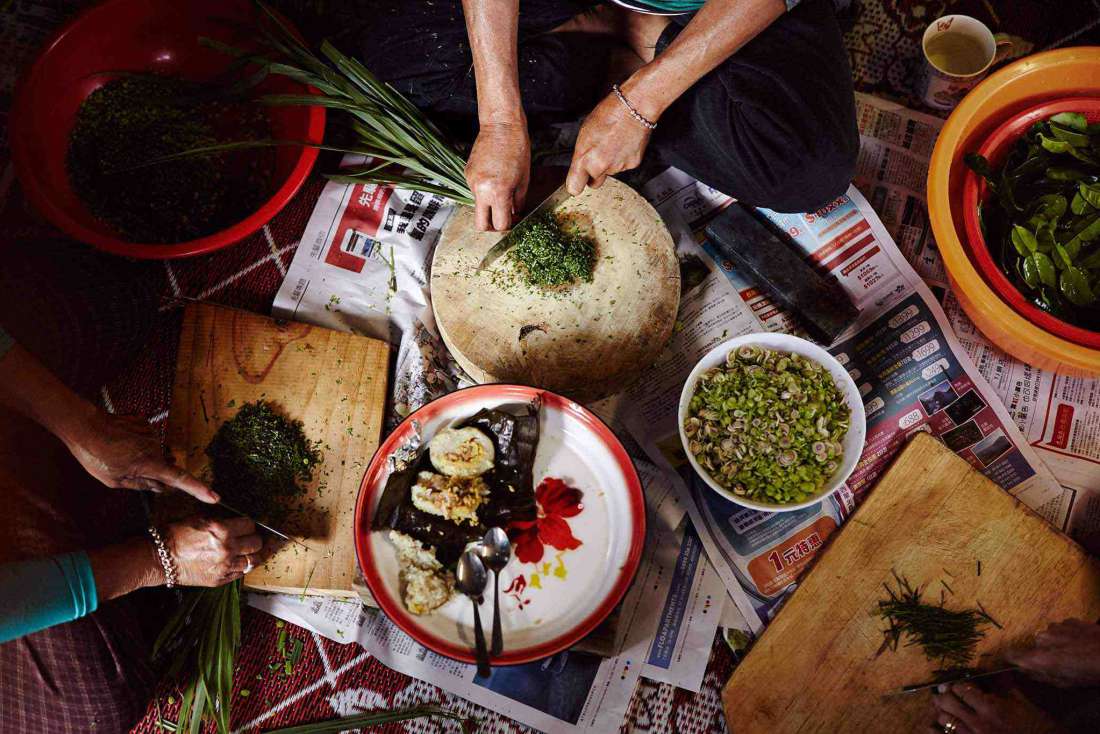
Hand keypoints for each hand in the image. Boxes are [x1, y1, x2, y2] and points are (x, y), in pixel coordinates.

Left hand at [66, 410, 217, 503]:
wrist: (83, 425)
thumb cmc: (95, 455)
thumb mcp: (114, 479)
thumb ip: (140, 484)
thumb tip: (161, 487)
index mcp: (149, 464)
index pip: (180, 479)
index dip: (198, 489)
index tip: (215, 497)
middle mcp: (156, 447)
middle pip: (163, 464)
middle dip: (151, 470)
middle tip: (124, 468)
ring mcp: (151, 432)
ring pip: (153, 450)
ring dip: (140, 455)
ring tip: (117, 452)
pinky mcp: (145, 422)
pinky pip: (146, 437)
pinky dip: (136, 441)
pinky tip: (119, 439)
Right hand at [165, 516, 266, 586]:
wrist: (159, 559)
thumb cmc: (176, 535)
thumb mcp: (199, 518)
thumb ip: (220, 520)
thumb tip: (236, 520)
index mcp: (221, 530)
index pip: (249, 525)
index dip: (249, 524)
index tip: (247, 525)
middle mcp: (226, 549)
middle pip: (256, 543)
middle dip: (256, 538)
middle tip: (253, 537)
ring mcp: (224, 566)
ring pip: (253, 561)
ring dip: (254, 555)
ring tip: (256, 551)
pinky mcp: (220, 580)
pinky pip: (241, 573)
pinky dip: (243, 567)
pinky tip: (242, 562)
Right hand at [465, 121, 529, 230]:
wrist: (501, 127)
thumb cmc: (517, 150)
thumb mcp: (523, 181)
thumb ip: (517, 203)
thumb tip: (513, 215)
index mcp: (498, 193)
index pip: (500, 224)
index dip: (509, 225)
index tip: (514, 219)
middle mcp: (480, 191)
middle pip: (481, 225)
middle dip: (492, 226)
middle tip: (502, 219)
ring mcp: (471, 182)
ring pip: (478, 206)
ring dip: (489, 204)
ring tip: (501, 189)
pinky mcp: (467, 174)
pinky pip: (475, 191)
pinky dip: (484, 191)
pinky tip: (494, 177)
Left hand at [566, 89, 652, 195]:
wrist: (633, 109)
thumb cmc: (608, 115)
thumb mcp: (584, 134)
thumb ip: (581, 156)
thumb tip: (579, 167)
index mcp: (585, 158)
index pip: (574, 188)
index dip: (575, 185)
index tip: (576, 182)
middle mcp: (601, 166)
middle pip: (594, 183)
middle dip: (594, 174)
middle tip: (597, 156)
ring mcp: (617, 167)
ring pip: (610, 173)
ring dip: (609, 163)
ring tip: (612, 143)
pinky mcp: (632, 165)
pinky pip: (623, 167)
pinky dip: (622, 159)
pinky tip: (622, 144)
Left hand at [930, 682, 1063, 733]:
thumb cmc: (1037, 727)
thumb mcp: (1023, 704)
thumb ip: (1005, 684)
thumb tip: (997, 663)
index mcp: (991, 707)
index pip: (962, 689)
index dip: (955, 684)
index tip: (953, 683)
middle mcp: (978, 722)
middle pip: (948, 702)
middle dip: (943, 695)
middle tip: (941, 692)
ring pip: (944, 720)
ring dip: (941, 712)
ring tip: (941, 709)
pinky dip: (936, 731)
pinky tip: (934, 727)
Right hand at [1006, 619, 1099, 686]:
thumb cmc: (1089, 673)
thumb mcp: (1063, 683)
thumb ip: (1040, 675)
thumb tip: (1025, 670)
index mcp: (1037, 657)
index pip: (1009, 654)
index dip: (1010, 658)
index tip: (1014, 662)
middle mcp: (1040, 639)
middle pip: (1034, 646)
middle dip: (1042, 653)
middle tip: (1058, 661)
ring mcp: (1054, 627)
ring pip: (1048, 636)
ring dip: (1056, 643)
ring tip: (1074, 651)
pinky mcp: (1068, 620)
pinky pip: (1062, 629)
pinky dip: (1067, 635)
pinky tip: (1081, 642)